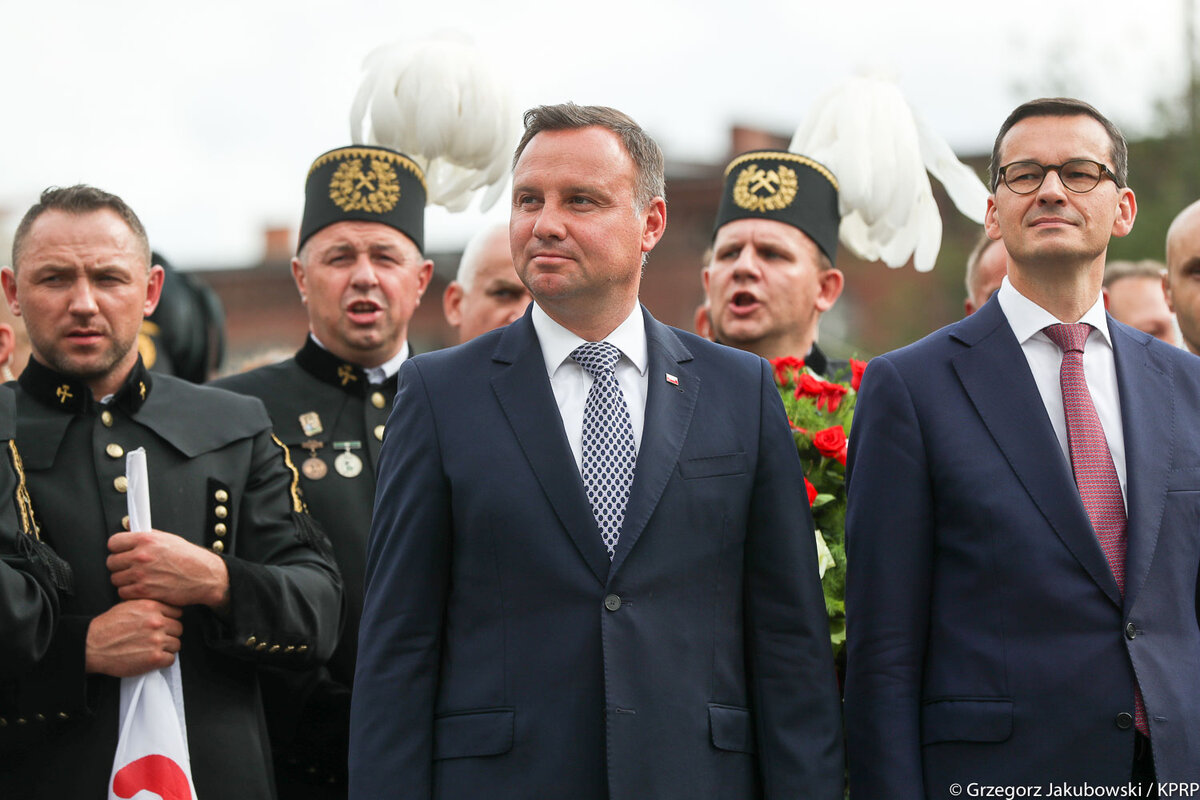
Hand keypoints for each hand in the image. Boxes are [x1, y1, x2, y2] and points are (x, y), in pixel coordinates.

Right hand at [85, 599, 182, 676]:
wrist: (92, 645)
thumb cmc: (107, 627)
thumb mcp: (128, 606)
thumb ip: (148, 607)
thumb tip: (163, 610)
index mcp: (152, 607)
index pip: (177, 612)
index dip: (171, 619)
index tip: (165, 625)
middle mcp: (157, 622)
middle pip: (178, 628)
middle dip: (169, 634)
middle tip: (158, 639)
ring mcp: (157, 640)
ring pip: (176, 644)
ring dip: (167, 648)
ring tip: (153, 649)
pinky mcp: (154, 658)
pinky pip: (171, 659)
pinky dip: (163, 660)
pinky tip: (152, 658)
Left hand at [107, 530, 229, 609]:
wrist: (205, 576)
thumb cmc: (190, 558)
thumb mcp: (169, 539)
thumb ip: (146, 534)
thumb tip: (129, 526)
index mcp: (147, 539)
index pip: (113, 542)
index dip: (117, 548)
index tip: (121, 552)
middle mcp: (142, 555)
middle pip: (111, 562)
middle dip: (120, 565)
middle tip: (131, 567)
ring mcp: (141, 574)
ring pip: (116, 579)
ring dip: (124, 580)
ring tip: (139, 578)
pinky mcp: (144, 591)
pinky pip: (123, 593)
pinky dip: (130, 593)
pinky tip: (142, 588)